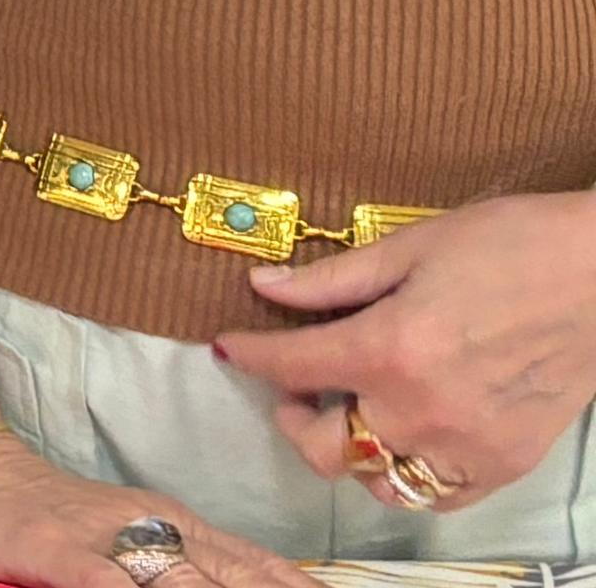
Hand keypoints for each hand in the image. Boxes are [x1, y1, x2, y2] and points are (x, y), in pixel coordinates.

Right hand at [0, 427, 312, 587]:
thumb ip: (189, 565)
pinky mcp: (53, 548)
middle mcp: (152, 524)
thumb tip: (270, 580)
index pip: (263, 568)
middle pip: (234, 579)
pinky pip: (105, 582)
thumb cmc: (49, 522)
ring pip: (181, 582)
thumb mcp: (129, 539)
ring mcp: (101, 535)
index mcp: (178, 523)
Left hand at [222, 191, 595, 507]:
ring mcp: (468, 446)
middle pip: (328, 449)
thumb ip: (332, 280)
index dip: (250, 356)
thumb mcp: (410, 247)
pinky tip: (404, 434)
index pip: (292, 367)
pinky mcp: (507, 463)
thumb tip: (263, 288)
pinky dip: (409, 474)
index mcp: (390, 349)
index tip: (231, 348)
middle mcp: (422, 411)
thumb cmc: (509, 245)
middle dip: (294, 419)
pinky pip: (439, 495)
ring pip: (380, 482)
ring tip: (349, 412)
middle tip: (295, 388)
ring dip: (351, 453)